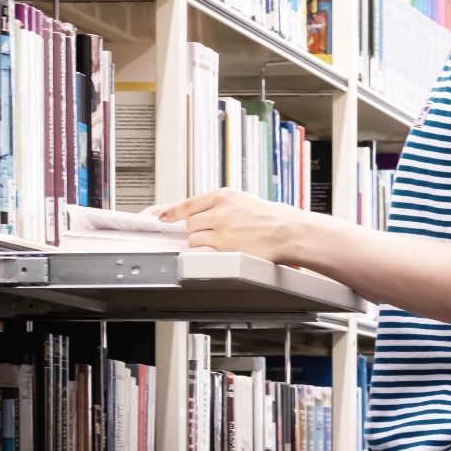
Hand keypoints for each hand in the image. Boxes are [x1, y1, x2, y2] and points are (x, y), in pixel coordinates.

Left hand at [157, 188, 310, 262]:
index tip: (161, 217)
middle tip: (214, 233)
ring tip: (224, 242)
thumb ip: (217, 206)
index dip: (171, 212)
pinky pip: (202, 253)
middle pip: (189, 224)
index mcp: (224, 195)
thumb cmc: (270, 218)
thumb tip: (191, 213)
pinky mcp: (225, 249)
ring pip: (194, 239)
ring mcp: (222, 231)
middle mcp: (221, 211)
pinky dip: (206, 254)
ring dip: (203, 243)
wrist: (289, 231)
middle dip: (197, 230)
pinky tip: (219, 251)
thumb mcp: (242, 201)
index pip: (188, 204)